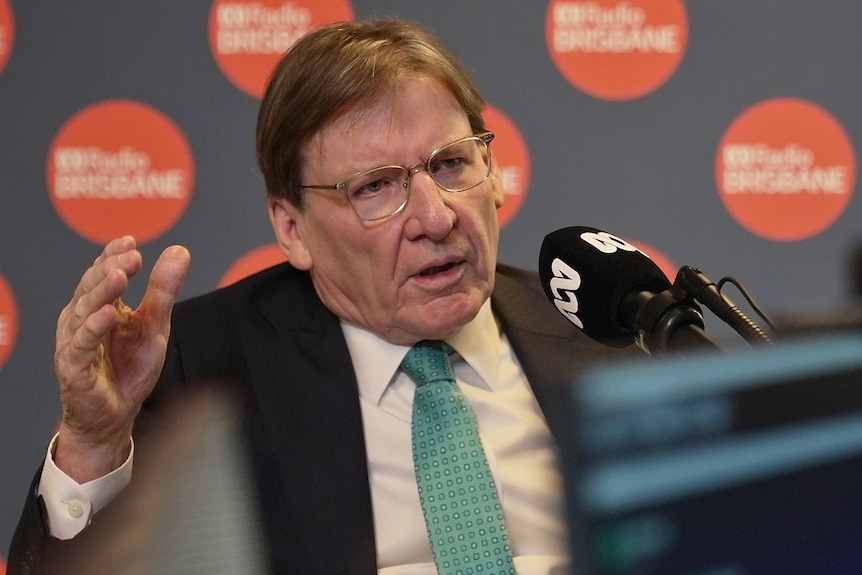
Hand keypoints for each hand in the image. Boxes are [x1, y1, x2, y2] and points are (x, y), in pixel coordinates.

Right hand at [53, 236, 190, 481]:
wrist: (117, 415)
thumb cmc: (131, 368)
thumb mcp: (155, 325)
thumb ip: (164, 290)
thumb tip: (180, 250)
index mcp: (99, 306)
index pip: (103, 272)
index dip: (113, 255)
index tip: (131, 241)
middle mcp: (82, 319)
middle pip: (93, 287)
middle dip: (111, 268)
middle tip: (132, 255)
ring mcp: (76, 342)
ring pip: (85, 310)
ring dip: (103, 291)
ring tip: (122, 274)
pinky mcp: (74, 367)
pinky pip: (83, 344)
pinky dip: (94, 328)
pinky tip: (109, 314)